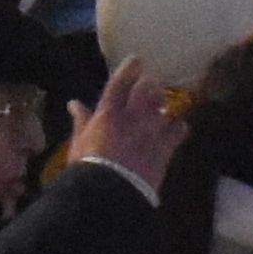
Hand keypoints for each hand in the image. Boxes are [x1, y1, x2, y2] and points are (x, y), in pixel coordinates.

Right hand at [78, 60, 187, 187]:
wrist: (110, 193)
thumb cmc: (88, 167)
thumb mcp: (78, 142)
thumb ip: (81, 120)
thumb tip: (74, 103)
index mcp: (109, 113)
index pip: (121, 82)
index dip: (130, 68)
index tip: (137, 60)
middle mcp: (133, 116)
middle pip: (147, 89)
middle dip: (149, 85)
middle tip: (149, 86)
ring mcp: (151, 131)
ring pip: (164, 106)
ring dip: (162, 104)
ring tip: (161, 106)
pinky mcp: (165, 148)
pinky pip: (178, 130)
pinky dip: (178, 127)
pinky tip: (178, 128)